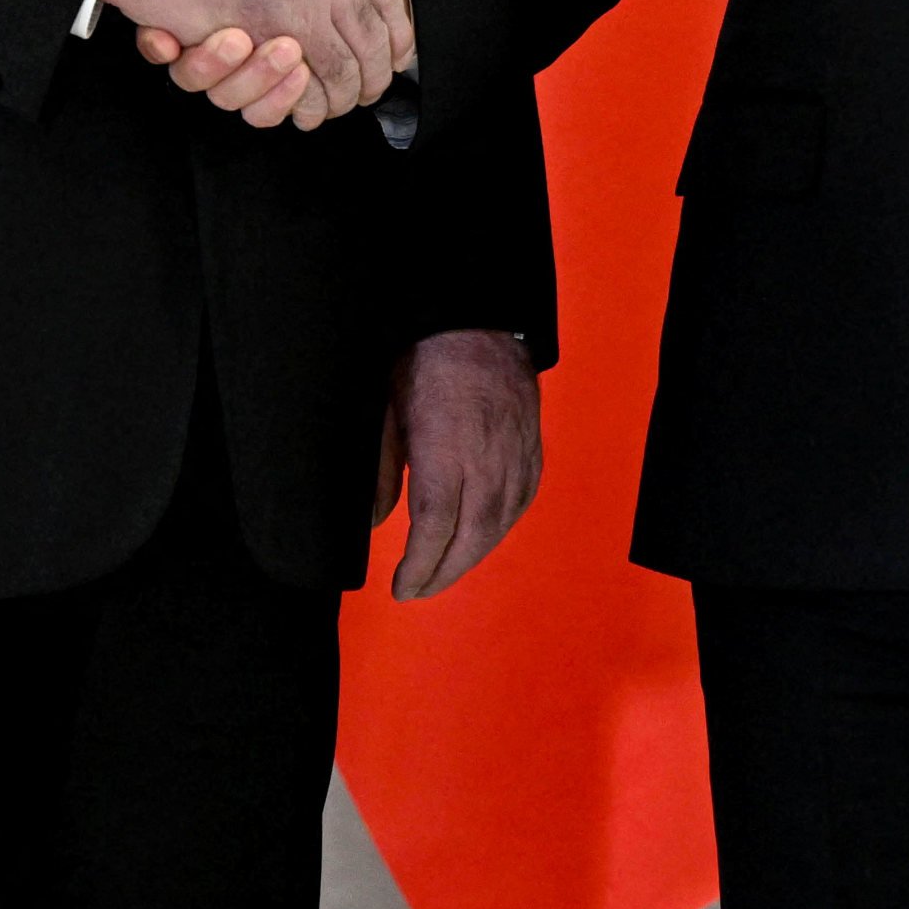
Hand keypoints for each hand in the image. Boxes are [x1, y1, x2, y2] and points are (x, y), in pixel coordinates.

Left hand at [371, 328, 540, 599]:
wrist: (474, 318)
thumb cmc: (420, 360)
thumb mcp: (386, 411)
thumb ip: (383, 471)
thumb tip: (376, 522)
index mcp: (446, 449)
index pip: (435, 528)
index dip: (420, 566)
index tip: (401, 588)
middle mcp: (487, 458)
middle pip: (473, 536)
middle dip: (444, 573)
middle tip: (419, 590)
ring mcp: (515, 453)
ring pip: (502, 523)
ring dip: (473, 556)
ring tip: (444, 571)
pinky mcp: (532, 446)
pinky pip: (523, 500)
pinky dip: (502, 527)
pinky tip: (481, 536)